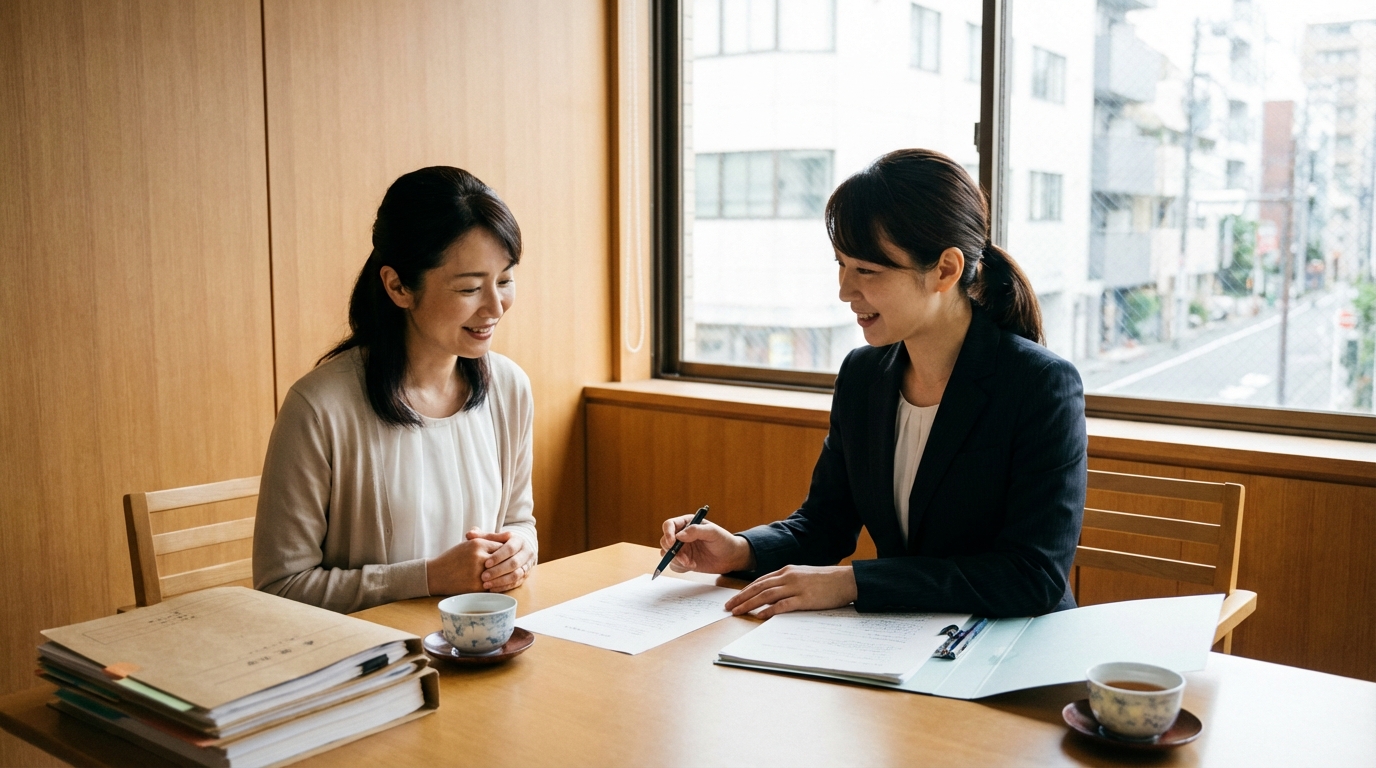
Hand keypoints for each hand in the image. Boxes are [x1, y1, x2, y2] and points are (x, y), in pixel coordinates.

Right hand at [426, 536, 502, 595]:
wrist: (436, 575)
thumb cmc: (453, 558)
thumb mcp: (468, 544)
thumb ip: (485, 540)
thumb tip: (507, 537)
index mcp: (477, 544)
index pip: (501, 546)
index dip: (505, 552)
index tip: (508, 556)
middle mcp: (479, 556)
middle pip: (503, 559)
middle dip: (507, 563)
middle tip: (512, 566)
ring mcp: (478, 572)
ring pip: (500, 573)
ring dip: (504, 575)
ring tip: (507, 575)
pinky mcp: (477, 586)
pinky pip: (494, 585)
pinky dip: (497, 585)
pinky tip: (498, 584)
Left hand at [466, 529, 534, 591]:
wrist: (519, 550)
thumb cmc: (501, 544)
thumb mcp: (494, 538)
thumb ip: (482, 536)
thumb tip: (469, 534)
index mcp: (518, 540)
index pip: (510, 548)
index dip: (498, 556)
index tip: (486, 564)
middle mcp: (526, 552)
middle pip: (514, 563)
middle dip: (498, 570)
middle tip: (484, 577)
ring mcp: (527, 565)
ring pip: (516, 575)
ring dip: (501, 581)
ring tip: (486, 584)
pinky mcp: (525, 576)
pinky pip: (516, 583)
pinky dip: (504, 587)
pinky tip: (492, 589)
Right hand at [658, 515, 753, 573]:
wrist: (730, 557)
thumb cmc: (723, 540)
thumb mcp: (713, 532)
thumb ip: (696, 531)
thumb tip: (679, 536)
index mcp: (687, 523)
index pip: (669, 525)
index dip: (668, 533)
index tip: (672, 543)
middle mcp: (681, 535)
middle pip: (665, 541)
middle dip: (671, 551)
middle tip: (684, 558)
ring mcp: (682, 549)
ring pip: (666, 554)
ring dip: (676, 560)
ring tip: (691, 563)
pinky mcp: (684, 560)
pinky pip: (673, 565)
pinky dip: (680, 567)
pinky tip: (693, 565)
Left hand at [723, 565, 857, 617]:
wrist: (846, 580)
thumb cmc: (826, 580)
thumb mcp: (803, 576)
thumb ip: (787, 582)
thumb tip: (772, 593)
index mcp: (787, 571)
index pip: (760, 581)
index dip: (744, 590)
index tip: (733, 599)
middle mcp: (788, 577)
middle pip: (759, 588)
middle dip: (741, 597)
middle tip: (728, 607)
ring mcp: (796, 587)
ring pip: (766, 595)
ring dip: (749, 604)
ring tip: (737, 612)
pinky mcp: (805, 599)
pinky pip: (783, 605)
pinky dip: (769, 610)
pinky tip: (759, 615)